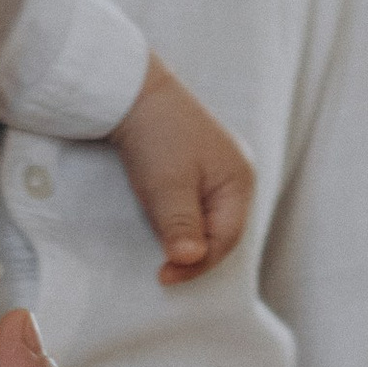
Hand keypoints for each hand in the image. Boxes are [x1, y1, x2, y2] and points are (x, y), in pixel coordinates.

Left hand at [113, 56, 255, 284]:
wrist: (128, 90)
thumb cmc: (155, 135)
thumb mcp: (167, 187)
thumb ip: (181, 226)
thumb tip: (190, 258)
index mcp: (239, 180)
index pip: (227, 238)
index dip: (198, 263)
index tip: (165, 276)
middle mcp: (235, 174)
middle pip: (220, 230)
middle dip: (193, 252)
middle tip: (162, 270)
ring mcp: (215, 167)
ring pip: (206, 218)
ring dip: (185, 237)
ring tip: (161, 251)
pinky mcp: (194, 163)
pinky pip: (193, 204)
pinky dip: (179, 220)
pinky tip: (161, 225)